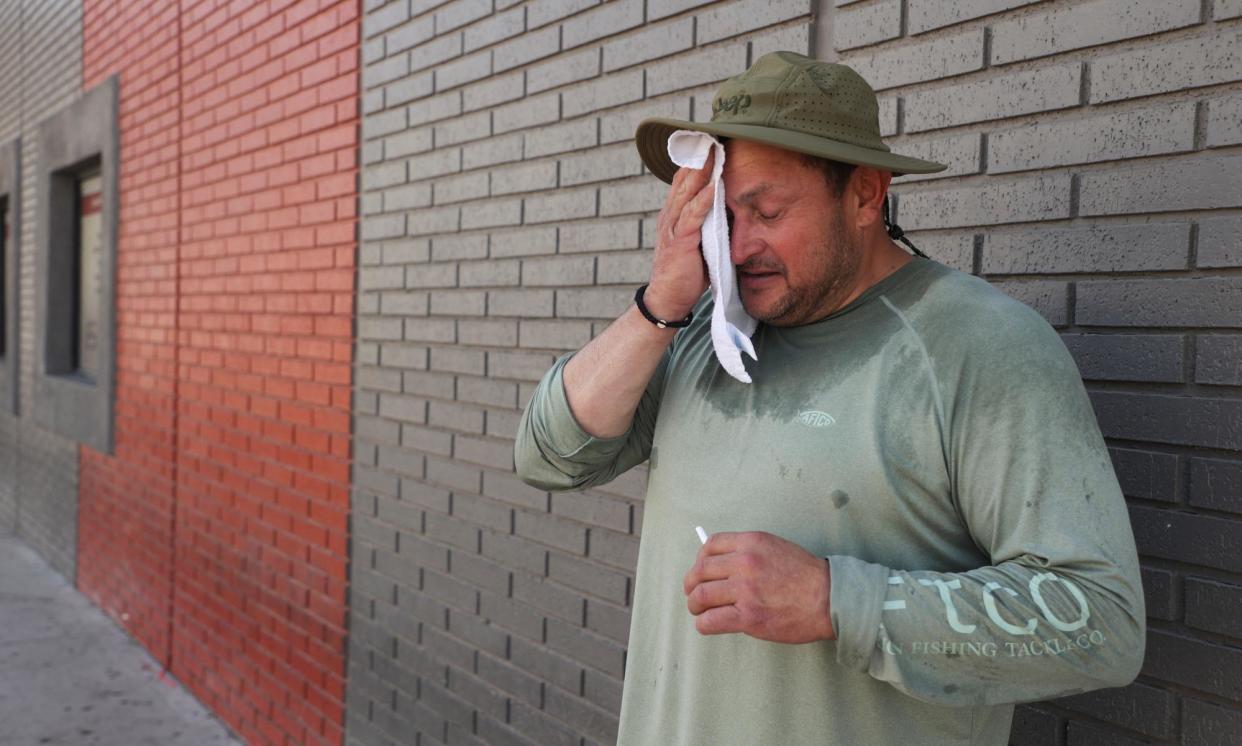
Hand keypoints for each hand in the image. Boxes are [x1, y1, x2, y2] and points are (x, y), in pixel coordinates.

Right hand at [645, 152, 714, 319]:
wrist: (668, 299)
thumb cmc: (685, 272)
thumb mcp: (698, 241)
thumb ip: (709, 223)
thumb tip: (731, 209)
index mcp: (674, 214)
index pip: (684, 181)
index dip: (696, 161)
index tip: (711, 142)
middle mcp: (670, 216)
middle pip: (684, 180)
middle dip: (698, 158)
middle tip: (712, 136)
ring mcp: (673, 228)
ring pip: (686, 193)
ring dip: (701, 173)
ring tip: (714, 153)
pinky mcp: (680, 243)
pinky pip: (692, 217)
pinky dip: (702, 200)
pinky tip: (712, 187)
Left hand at [683, 531, 834, 643]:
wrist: (829, 598)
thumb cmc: (805, 576)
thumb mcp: (775, 548)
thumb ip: (748, 552)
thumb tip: (719, 565)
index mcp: (751, 543)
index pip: (711, 545)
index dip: (699, 559)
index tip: (700, 570)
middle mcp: (744, 563)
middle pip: (700, 571)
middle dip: (691, 584)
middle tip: (693, 594)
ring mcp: (745, 590)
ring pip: (701, 596)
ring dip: (695, 605)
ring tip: (699, 611)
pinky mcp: (748, 617)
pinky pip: (711, 620)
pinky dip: (703, 624)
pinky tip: (708, 624)